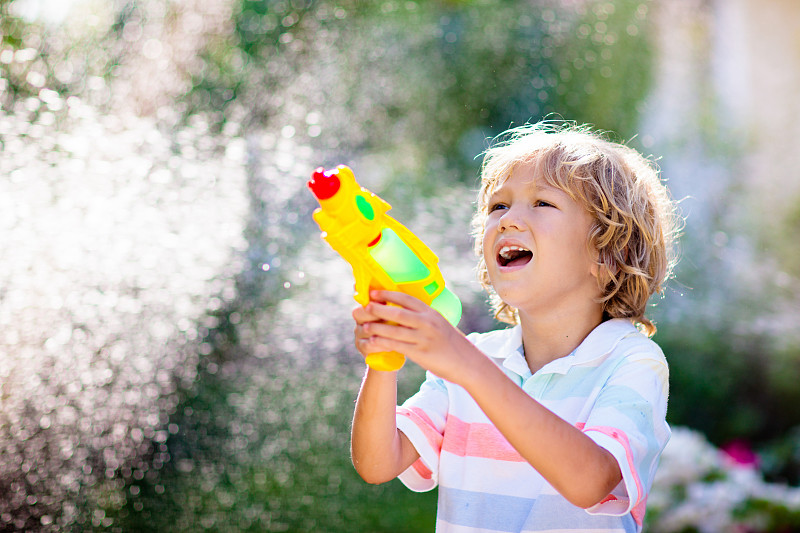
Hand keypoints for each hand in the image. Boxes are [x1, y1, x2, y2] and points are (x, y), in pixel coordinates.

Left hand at [354, 290, 479, 382]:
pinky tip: (373, 342)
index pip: (406, 298)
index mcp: (431, 312)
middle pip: (397, 312)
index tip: (374, 293)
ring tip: (364, 326)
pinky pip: (397, 346)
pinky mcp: (420, 353)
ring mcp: (424, 338)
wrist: (467, 362)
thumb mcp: (439, 323)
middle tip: (364, 307)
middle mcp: (427, 322)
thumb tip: (404, 312)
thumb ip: (424, 318)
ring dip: (376, 327)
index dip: (388, 294)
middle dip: (378, 309)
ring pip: (394, 330)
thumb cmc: (451, 343)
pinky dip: (383, 343)